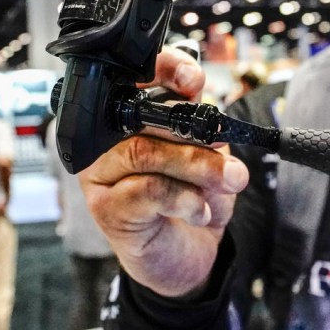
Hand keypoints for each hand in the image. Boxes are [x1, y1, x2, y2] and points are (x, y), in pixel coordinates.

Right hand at [79, 46, 249, 298]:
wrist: (183, 259)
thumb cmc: (190, 201)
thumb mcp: (206, 157)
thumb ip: (204, 132)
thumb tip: (213, 121)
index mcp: (128, 116)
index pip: (136, 77)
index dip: (164, 69)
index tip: (194, 81)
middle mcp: (104, 139)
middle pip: (143, 115)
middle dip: (196, 134)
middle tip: (228, 151)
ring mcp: (100, 174)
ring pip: (145, 152)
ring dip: (197, 167)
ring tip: (229, 181)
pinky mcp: (105, 208)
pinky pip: (147, 190)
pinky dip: (184, 199)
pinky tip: (200, 212)